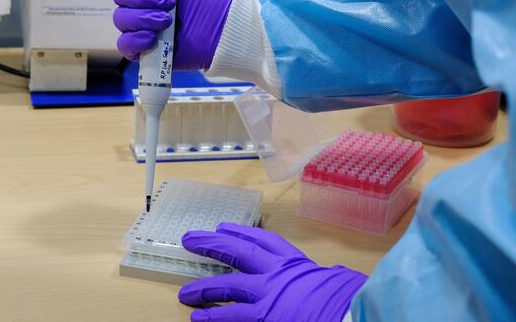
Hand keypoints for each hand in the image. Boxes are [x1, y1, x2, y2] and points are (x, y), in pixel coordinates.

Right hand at [111, 0, 236, 69]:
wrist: (230, 26)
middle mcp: (145, 0)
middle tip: (170, 2)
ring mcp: (144, 24)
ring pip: (121, 18)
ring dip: (142, 17)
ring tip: (168, 21)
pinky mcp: (146, 48)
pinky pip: (124, 44)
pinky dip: (135, 39)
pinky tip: (153, 37)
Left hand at [179, 223, 366, 321]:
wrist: (353, 314)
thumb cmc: (352, 298)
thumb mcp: (338, 280)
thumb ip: (322, 277)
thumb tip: (327, 277)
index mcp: (296, 263)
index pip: (263, 241)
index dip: (241, 232)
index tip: (223, 227)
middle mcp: (277, 274)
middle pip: (237, 252)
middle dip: (211, 245)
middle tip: (190, 240)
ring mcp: (268, 295)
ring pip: (228, 286)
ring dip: (204, 288)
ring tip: (186, 293)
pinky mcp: (264, 317)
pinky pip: (233, 316)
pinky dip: (214, 317)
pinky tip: (198, 319)